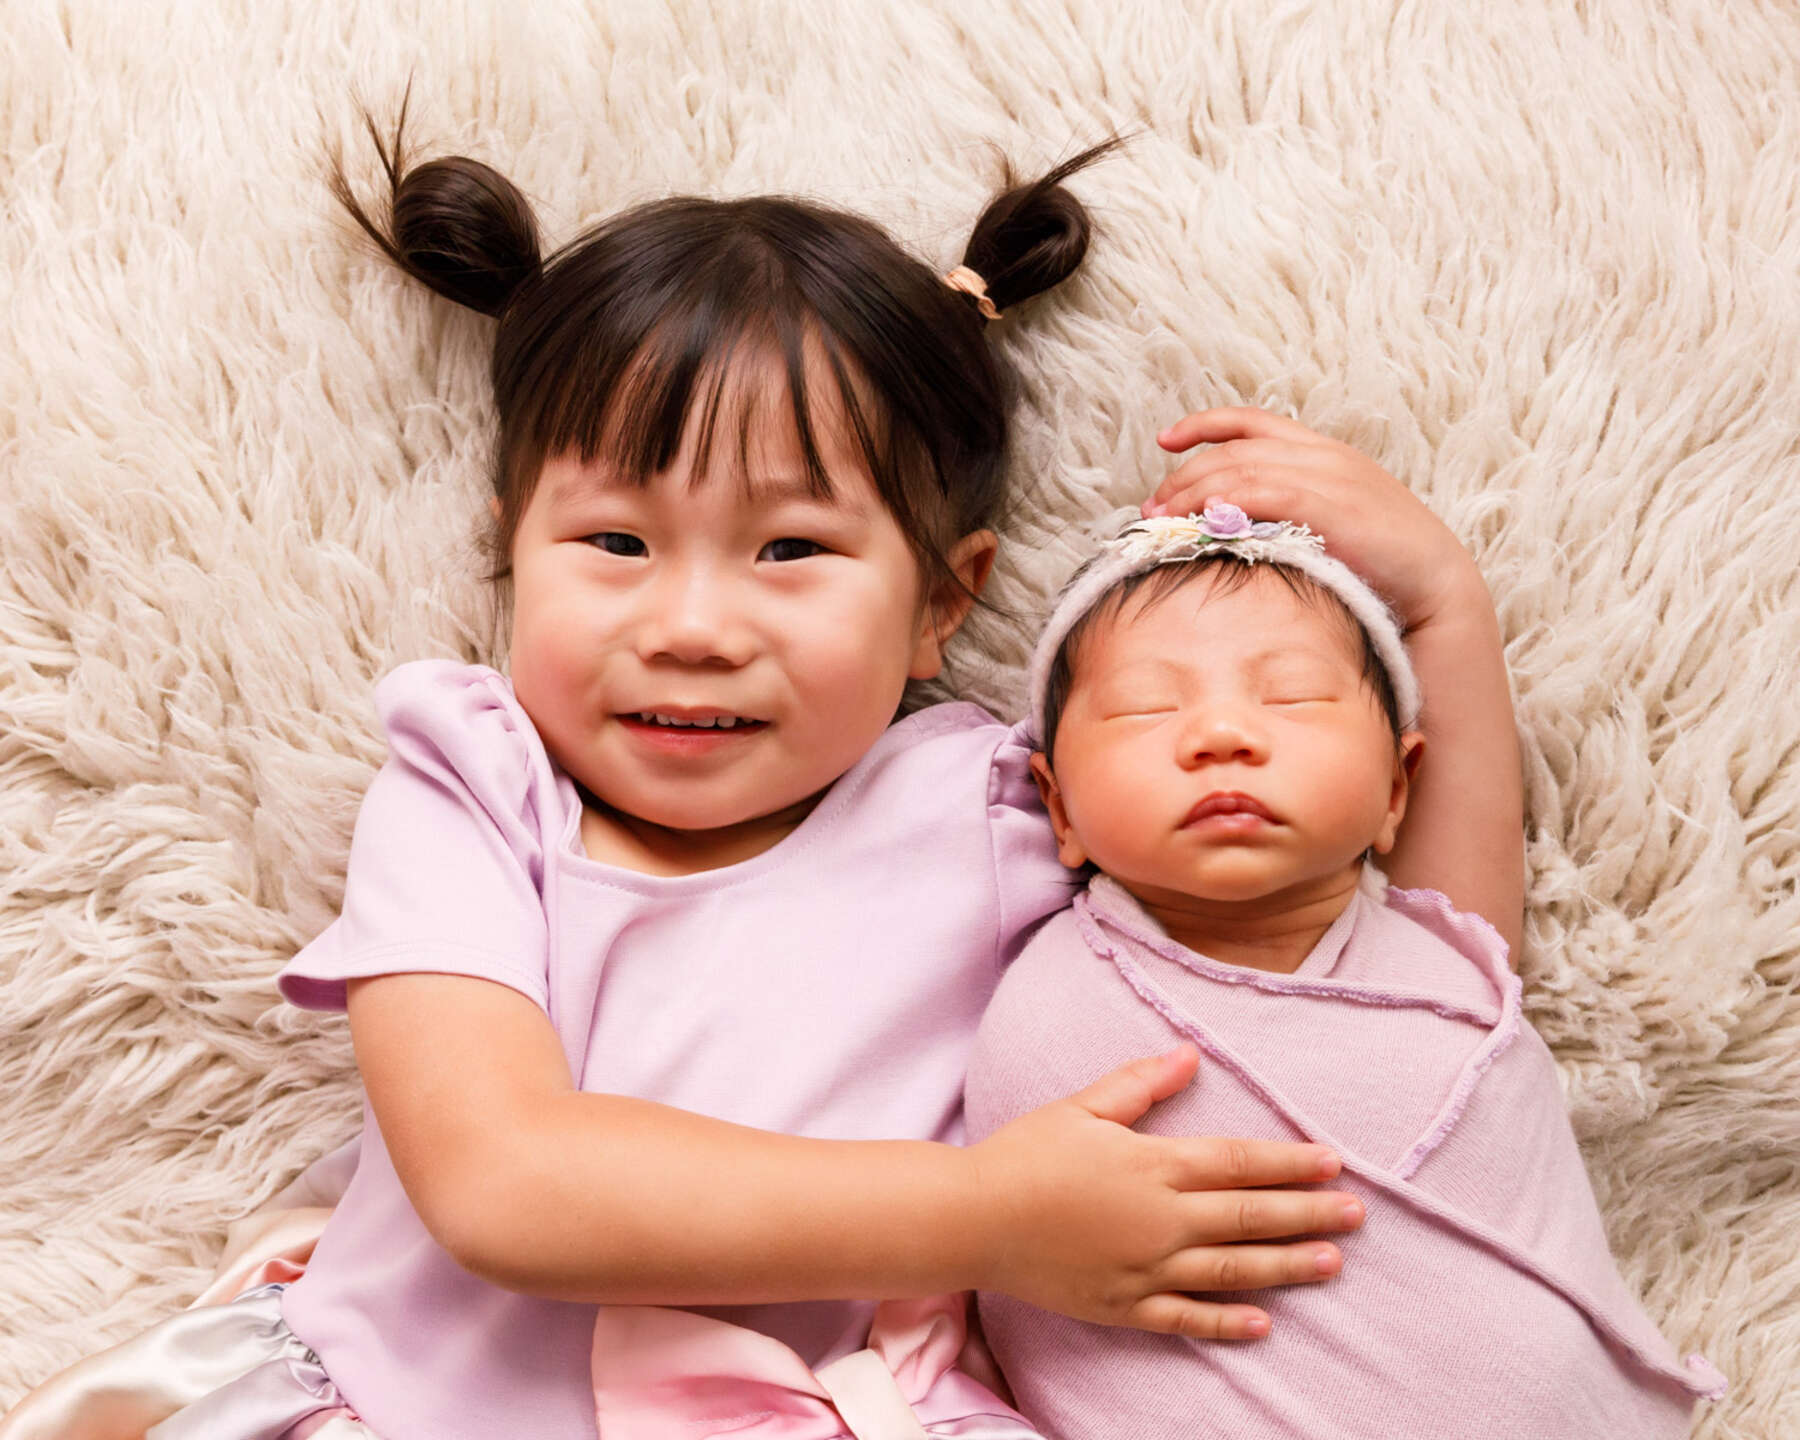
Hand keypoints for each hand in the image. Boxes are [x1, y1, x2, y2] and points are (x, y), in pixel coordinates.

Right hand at [966, 1046, 1361, 1339]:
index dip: (1288, 1161)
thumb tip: (1191, 1054)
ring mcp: (1145, 1269)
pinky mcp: (1123, 1306)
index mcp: (1153, 1165)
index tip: (1332, 1161)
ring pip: (1232, 1269)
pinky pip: (1186, 1319)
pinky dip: (1227, 1323)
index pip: (1237, 1162)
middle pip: (1249, 1216)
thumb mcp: (1082, 1106)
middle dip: (1308, 1213)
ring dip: (1286, 1265)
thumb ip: (1141, 1083)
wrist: (972, 1219)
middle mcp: (1160, 1220)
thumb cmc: (1025, 1154)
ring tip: (1331, 1263)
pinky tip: (1264, 1323)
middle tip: (1356, 1214)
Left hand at [1146, 407, 1481, 630]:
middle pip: (1233, 451)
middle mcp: (1323, 456)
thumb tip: (1228, 526)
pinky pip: (1265, 494)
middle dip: (1183, 476)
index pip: (1253, 422)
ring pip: (1241, 469)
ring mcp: (1330, 478)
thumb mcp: (1329, 526)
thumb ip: (1286, 514)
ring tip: (1162, 520)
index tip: (1164, 440)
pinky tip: (1202, 520)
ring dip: (1193, 492)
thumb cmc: (1380, 567)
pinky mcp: (1332, 506)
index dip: (1203, 424)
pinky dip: (1228, 501)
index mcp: (1323, 453)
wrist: (1436, 588)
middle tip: (1151, 508)